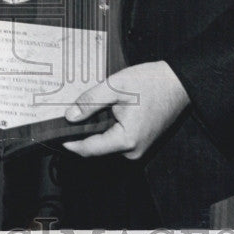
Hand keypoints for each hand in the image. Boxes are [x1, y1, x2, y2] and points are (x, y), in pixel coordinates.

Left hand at [62, 61, 189, 159]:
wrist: (179, 82)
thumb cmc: (152, 83)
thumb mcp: (116, 86)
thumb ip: (91, 101)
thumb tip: (70, 116)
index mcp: (127, 140)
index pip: (89, 149)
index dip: (70, 142)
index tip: (55, 133)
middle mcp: (133, 150)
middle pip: (96, 146)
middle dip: (82, 131)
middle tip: (69, 113)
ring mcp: (138, 147)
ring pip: (106, 142)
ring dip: (95, 127)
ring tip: (88, 108)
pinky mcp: (140, 141)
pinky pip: (117, 138)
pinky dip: (107, 126)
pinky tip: (105, 110)